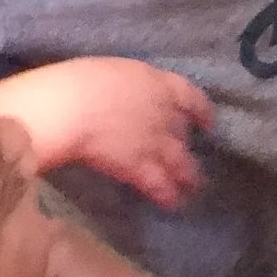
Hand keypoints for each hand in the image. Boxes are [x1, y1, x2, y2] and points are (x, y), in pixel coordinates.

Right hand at [0, 59, 212, 209]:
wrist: (69, 108)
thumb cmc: (78, 82)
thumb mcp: (112, 72)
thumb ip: (129, 87)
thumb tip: (126, 96)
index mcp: (157, 82)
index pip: (190, 95)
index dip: (202, 110)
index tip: (208, 121)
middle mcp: (164, 111)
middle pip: (183, 132)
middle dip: (186, 146)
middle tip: (190, 159)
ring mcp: (155, 140)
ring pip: (181, 161)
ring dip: (188, 175)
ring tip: (194, 187)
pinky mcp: (140, 167)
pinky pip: (160, 184)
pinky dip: (168, 194)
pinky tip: (173, 204)